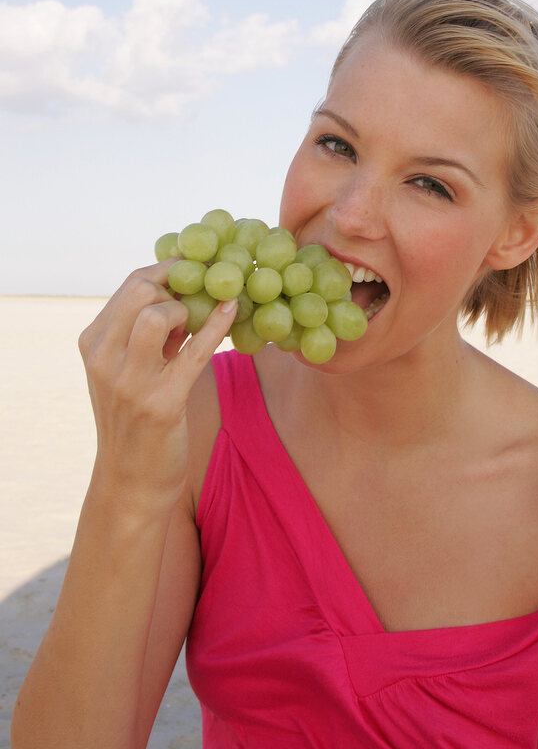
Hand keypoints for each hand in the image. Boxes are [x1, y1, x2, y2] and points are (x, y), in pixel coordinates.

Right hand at [78, 261, 236, 516]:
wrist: (130, 481)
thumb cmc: (135, 418)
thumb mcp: (127, 369)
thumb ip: (146, 332)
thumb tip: (185, 290)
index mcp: (93, 343)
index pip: (129, 285)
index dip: (168, 270)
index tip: (197, 267)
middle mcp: (104, 359)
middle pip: (140, 291)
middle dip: (178, 286)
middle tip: (201, 297)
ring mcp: (130, 383)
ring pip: (158, 316)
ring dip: (189, 311)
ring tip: (199, 324)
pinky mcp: (161, 405)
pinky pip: (195, 352)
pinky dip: (217, 326)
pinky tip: (234, 310)